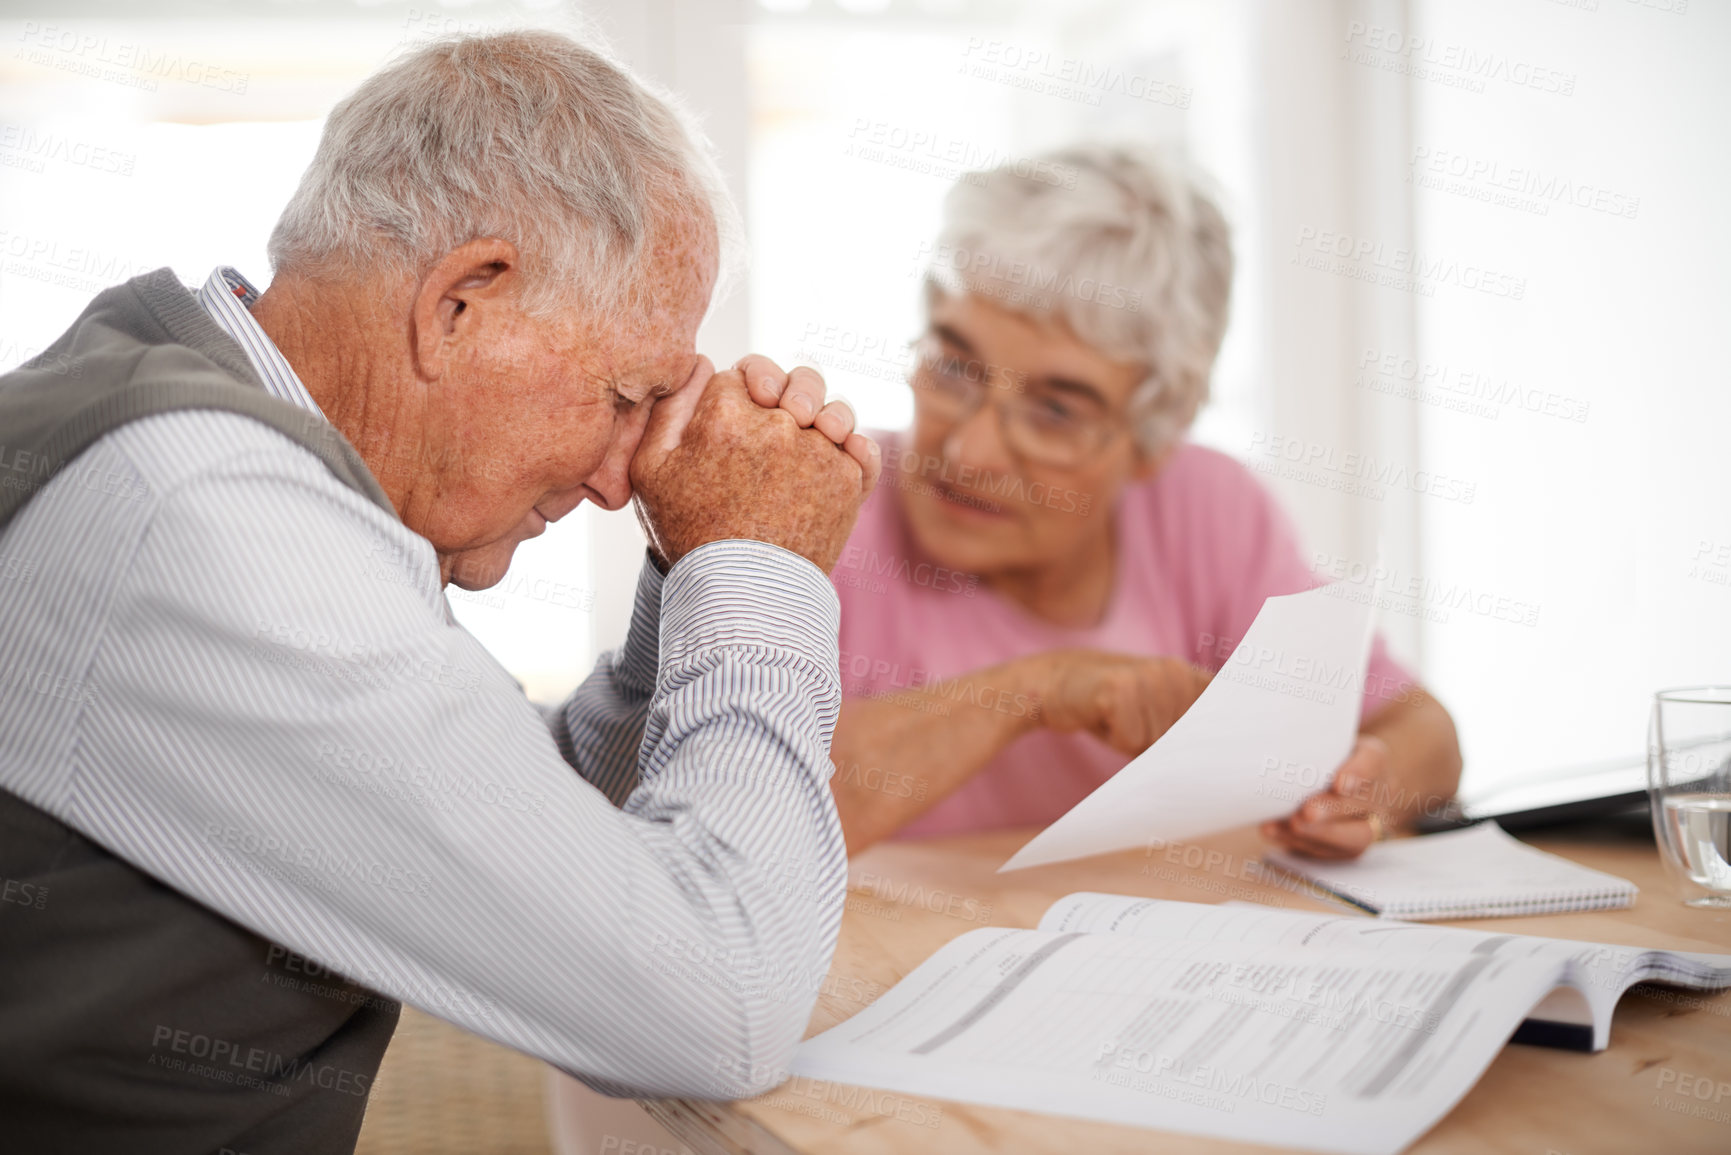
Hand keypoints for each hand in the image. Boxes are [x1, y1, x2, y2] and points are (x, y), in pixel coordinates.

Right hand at [629, 361, 880, 570]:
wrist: (738, 594)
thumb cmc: (688, 532)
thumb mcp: (650, 468)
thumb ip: (669, 408)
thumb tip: (704, 365)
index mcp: (726, 409)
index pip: (745, 373)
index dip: (745, 386)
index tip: (743, 409)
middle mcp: (778, 421)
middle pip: (797, 382)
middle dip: (790, 390)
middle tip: (784, 413)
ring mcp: (819, 450)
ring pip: (835, 411)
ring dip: (827, 417)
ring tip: (814, 435)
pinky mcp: (848, 481)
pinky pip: (864, 448)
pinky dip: (856, 448)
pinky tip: (840, 454)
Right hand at [1034, 650, 1211, 754]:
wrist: (1060, 683)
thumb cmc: (1114, 708)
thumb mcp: (1158, 715)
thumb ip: (1187, 729)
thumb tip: (1211, 761)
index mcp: (1190, 675)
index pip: (1215, 722)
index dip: (1196, 744)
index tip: (1172, 742)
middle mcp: (1175, 670)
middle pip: (1181, 741)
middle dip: (1156, 744)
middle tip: (1132, 722)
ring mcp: (1149, 676)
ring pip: (1156, 742)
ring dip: (1133, 741)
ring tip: (1117, 719)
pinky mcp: (1120, 687)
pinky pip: (1130, 740)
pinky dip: (1115, 739)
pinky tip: (1103, 717)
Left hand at [1260, 735, 1390, 858]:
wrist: (1333, 779)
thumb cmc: (1321, 754)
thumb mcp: (1321, 740)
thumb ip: (1308, 740)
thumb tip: (1274, 740)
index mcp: (1374, 759)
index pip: (1373, 762)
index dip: (1358, 774)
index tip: (1338, 783)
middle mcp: (1379, 794)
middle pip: (1365, 805)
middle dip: (1332, 811)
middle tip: (1306, 812)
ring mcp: (1368, 824)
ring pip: (1353, 837)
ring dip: (1318, 834)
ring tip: (1289, 826)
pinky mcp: (1348, 848)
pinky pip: (1330, 851)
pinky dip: (1299, 843)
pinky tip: (1275, 831)